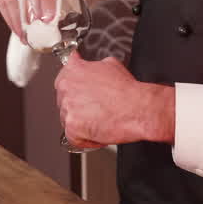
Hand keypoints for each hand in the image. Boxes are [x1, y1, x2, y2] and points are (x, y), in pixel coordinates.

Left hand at [55, 52, 174, 146]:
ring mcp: (68, 107)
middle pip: (64, 99)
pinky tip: (99, 132)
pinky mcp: (72, 127)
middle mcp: (67, 87)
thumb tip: (93, 67)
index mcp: (74, 70)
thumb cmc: (128, 91)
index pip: (64, 75)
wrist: (138, 109)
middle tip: (94, 109)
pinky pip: (73, 137)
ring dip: (81, 122)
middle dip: (78, 105)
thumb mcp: (111, 65)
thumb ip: (94, 66)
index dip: (74, 85)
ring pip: (67, 118)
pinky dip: (86, 138)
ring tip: (100, 120)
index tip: (76, 88)